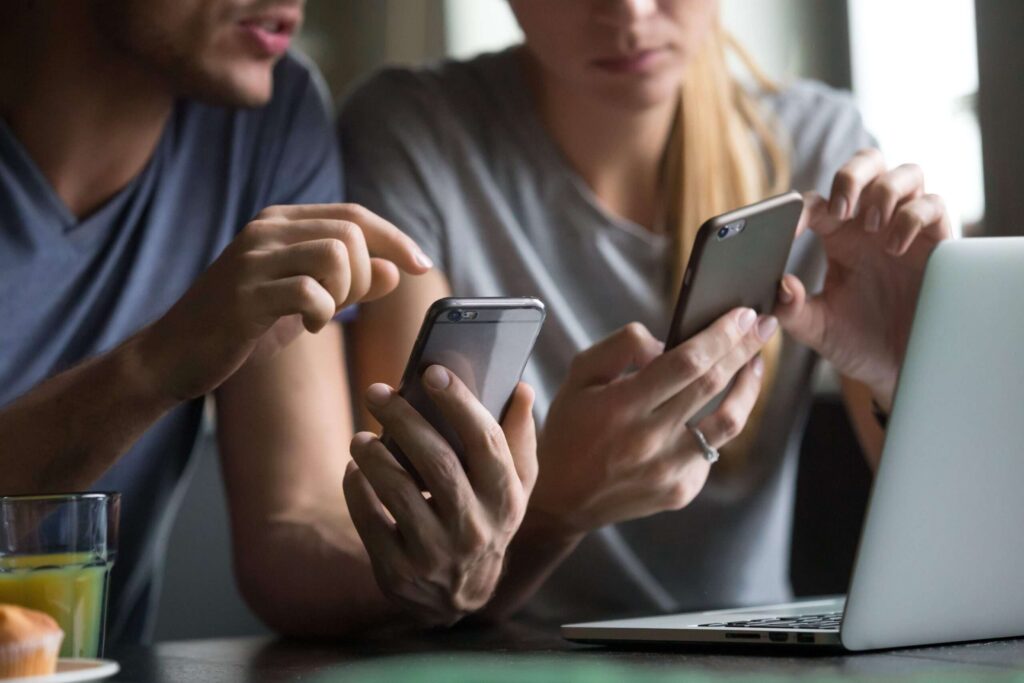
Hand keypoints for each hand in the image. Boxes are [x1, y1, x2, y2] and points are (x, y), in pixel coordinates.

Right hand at [140, 203, 430, 400]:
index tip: (422, 266)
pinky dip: (322, 313)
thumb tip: (395, 270)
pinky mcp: (244, 294)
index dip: (395, 239)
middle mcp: (265, 229)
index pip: (354, 215)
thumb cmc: (242, 328)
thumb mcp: (302, 301)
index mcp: (280, 222)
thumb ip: (349, 283)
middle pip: (352, 232)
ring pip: (336, 253)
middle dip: (364, 276)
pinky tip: (306, 328)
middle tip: (341, 306)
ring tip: (320, 315)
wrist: (172, 356)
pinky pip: (310, 290)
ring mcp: (252, 258)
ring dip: (344, 292)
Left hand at [343, 367, 536, 625]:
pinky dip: (358, 490)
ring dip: (374, 457)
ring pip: (399, 492)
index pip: (486, 442)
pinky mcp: (399, 572)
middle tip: (377, 392)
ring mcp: (436, 553)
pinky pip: (370, 521)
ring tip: (360, 437)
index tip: (432, 372)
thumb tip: (520, 387)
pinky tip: (354, 469)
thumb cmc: (487, 519)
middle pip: (437, 462)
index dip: (459, 404)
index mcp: (505, 498)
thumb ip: (518, 437)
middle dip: (404, 420)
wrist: (462, 596)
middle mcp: (475, 527)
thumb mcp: (512, 486)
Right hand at [529, 311, 775, 536]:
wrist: (562, 498)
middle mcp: (648, 440)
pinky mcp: (681, 490)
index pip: (686, 362)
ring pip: (728, 422)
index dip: (721, 335)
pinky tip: (717, 407)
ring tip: (755, 364)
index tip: (744, 314)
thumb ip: (621, 347)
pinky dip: (718, 423)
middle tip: (764, 325)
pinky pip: (712, 449)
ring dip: (748, 387)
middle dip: (745, 349)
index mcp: (620, 406)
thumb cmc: (570, 429)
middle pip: (713, 385)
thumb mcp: (579, 375)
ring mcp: (668, 470)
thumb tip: (667, 343)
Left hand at [775, 149, 951, 409]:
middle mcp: (871, 223)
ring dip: (883, 191)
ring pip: (903, 173)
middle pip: (866, 163)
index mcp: (837, 236)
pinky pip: (933, 204)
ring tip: (871, 227)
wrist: (898, 368)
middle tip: (841, 208)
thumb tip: (780, 285)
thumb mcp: (818, 329)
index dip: (798, 210)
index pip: (815, 203)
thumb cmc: (856, 341)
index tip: (789, 230)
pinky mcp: (938, 240)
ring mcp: (906, 227)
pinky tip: (895, 247)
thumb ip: (793, 311)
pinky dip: (912, 217)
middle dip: (852, 175)